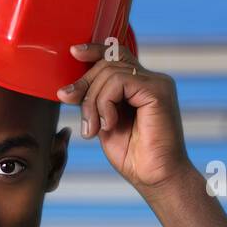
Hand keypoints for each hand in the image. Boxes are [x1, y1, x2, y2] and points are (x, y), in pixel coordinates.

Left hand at [56, 42, 196, 201]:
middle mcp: (151, 80)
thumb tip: (68, 90)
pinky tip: (108, 124)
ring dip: (93, 103)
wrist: (155, 177)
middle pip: (107, 63)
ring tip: (94, 129)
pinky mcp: (158, 91)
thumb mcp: (104, 123)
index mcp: (140, 85)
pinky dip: (105, 104)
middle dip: (84, 87)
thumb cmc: (133, 156)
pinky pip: (119, 82)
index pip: (116, 55)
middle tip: (82, 120)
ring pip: (109, 72)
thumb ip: (93, 103)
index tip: (74, 52)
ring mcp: (157, 83)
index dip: (94, 50)